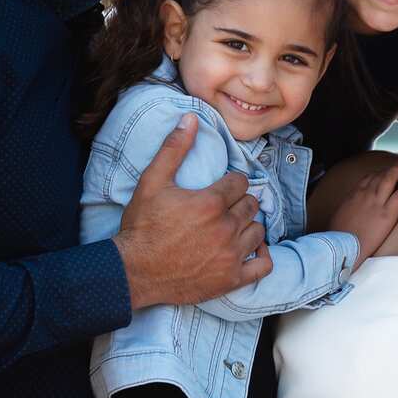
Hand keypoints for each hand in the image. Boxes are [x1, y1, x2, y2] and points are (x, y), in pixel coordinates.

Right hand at [114, 115, 270, 308]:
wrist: (134, 271)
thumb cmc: (142, 226)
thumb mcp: (152, 181)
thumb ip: (174, 148)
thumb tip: (190, 118)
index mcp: (211, 203)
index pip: (240, 182)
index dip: (231, 183)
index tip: (222, 187)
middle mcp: (226, 228)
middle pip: (251, 205)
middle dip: (240, 202)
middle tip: (224, 206)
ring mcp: (231, 255)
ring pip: (258, 230)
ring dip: (248, 225)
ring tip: (232, 225)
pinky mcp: (231, 279)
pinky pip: (263, 266)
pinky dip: (263, 256)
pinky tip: (252, 249)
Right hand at [328, 155, 397, 271]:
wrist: (342, 245)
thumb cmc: (338, 235)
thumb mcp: (338, 216)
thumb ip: (347, 210)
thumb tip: (349, 212)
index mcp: (353, 196)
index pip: (367, 179)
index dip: (377, 174)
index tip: (382, 172)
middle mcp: (365, 195)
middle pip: (379, 176)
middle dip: (390, 168)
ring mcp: (377, 203)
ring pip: (389, 180)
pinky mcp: (387, 214)